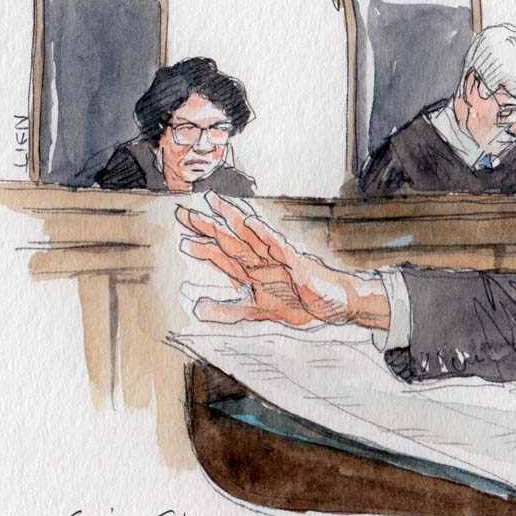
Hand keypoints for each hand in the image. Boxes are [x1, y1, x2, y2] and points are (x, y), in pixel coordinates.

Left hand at [175, 191, 389, 328]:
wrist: (334, 304)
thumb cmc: (301, 303)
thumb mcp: (258, 312)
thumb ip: (228, 311)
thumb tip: (197, 309)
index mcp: (253, 272)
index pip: (223, 256)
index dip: (202, 246)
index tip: (182, 236)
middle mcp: (262, 261)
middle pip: (230, 240)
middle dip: (207, 227)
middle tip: (183, 213)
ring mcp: (278, 258)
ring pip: (250, 235)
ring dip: (231, 219)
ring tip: (213, 203)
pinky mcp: (295, 262)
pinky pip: (276, 245)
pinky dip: (263, 234)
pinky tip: (249, 222)